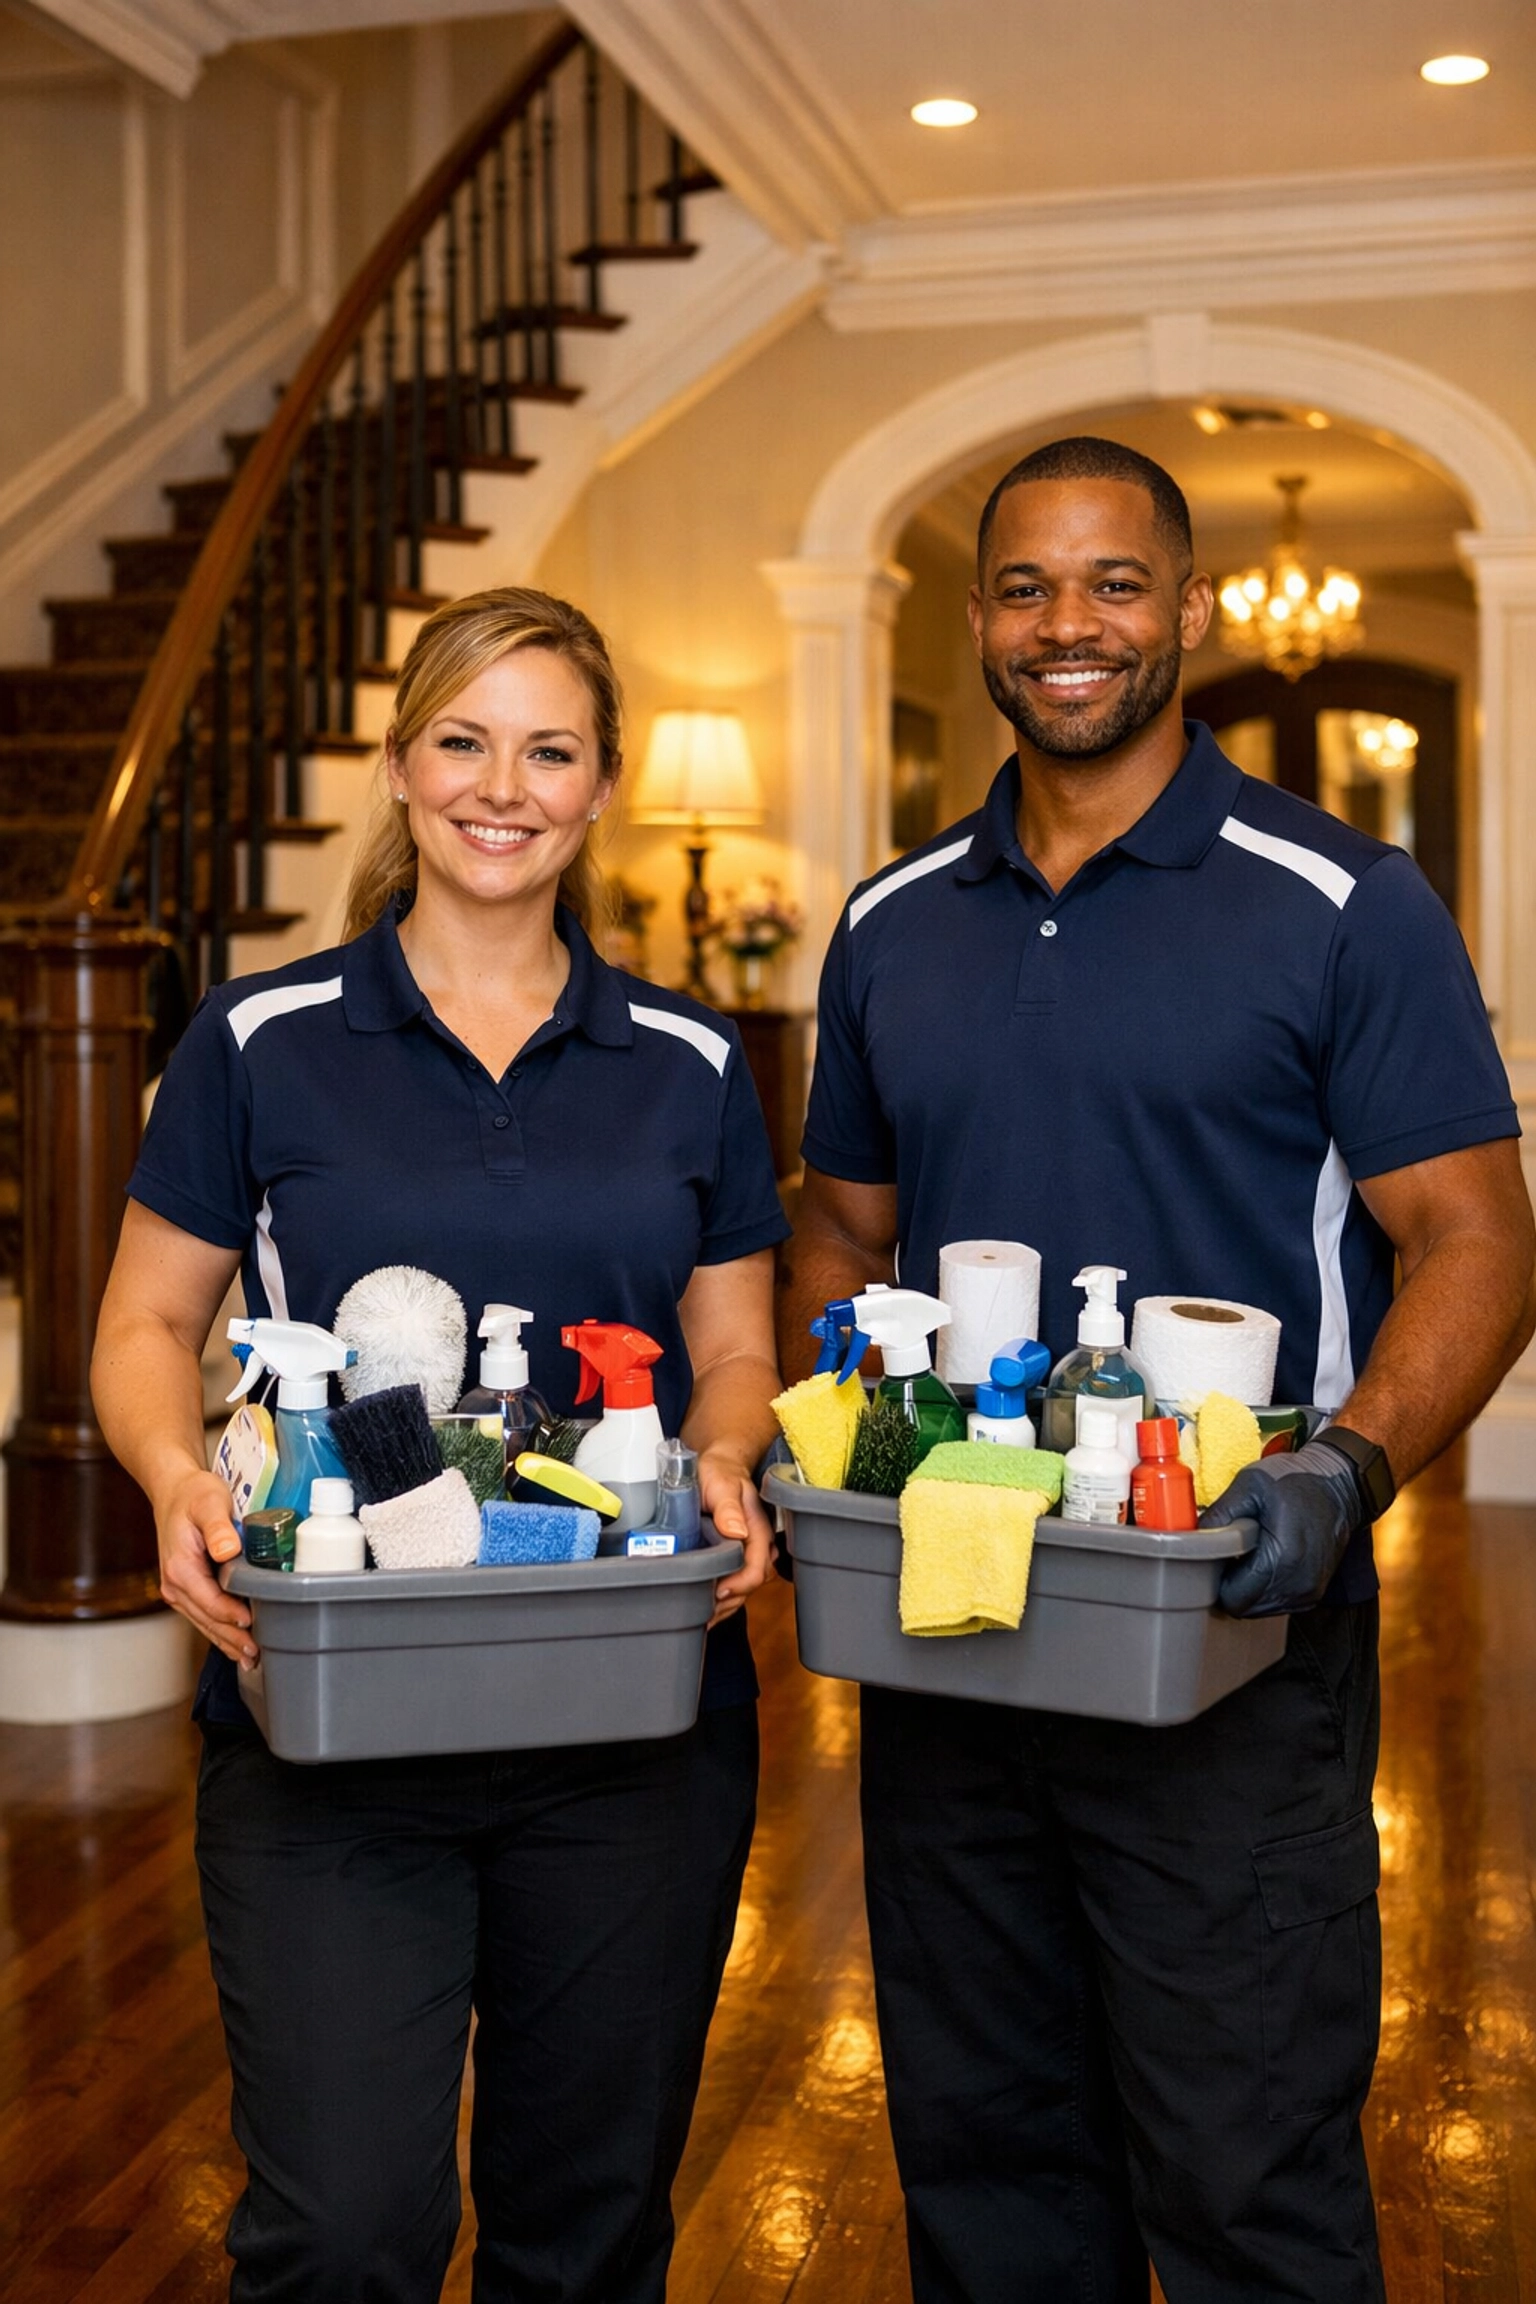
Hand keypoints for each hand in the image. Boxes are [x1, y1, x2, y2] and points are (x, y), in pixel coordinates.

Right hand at [156, 1465, 258, 1666]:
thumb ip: (218, 1527)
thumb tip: (227, 1550)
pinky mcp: (186, 1588)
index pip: (209, 1601)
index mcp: (180, 1568)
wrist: (174, 1490)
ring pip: (204, 1622)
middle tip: (256, 1655)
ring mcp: (179, 1589)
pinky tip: (235, 1642)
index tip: (251, 1625)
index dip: (231, 1615)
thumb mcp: (208, 1502)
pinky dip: (219, 1630)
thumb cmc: (192, 1494)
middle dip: (231, 1638)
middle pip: (207, 1619)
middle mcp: (175, 1584)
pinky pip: (203, 1614)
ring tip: (249, 1657)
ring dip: (226, 1640)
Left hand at [697, 1448, 775, 1627]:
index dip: (739, 1585)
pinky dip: (718, 1599)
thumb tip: (737, 1531)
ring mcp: (745, 1554)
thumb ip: (729, 1508)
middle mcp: (755, 1547)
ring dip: (722, 1605)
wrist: (716, 1465)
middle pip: (749, 1586)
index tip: (718, 1591)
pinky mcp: (732, 1557)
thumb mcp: (723, 1484)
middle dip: (727, 1602)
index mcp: (757, 1531)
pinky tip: (701, 1608)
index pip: (757, 1569)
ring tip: (698, 1616)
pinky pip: (731, 1584)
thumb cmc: (719, 1471)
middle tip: (701, 1612)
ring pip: (741, 1589)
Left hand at [1206, 1439, 1364, 1616]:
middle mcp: (1299, 1584)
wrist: (1340, 1484)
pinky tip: (1265, 1560)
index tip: (1216, 1555)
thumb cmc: (1297, 1480)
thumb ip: (1220, 1513)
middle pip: (1245, 1607)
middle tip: (1229, 1553)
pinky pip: (1278, 1603)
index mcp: (1283, 1559)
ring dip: (1248, 1588)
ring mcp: (1309, 1592)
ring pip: (1260, 1608)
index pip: (1234, 1597)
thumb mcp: (1251, 1485)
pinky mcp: (1314, 1592)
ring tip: (1249, 1553)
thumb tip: (1191, 1536)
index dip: (1216, 1579)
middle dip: (1230, 1584)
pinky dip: (1265, 1588)